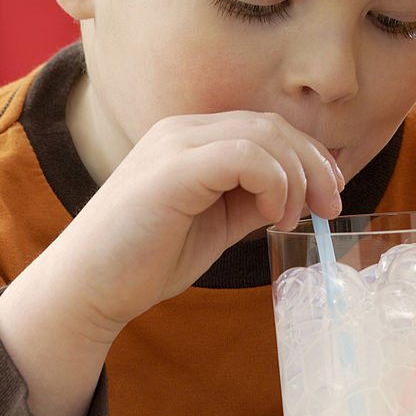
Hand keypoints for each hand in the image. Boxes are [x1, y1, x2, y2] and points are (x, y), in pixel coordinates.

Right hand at [0, 111, 342, 415]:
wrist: (86, 290)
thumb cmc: (146, 259)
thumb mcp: (217, 223)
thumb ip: (253, 200)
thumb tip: (300, 193)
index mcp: (191, 139)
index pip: (267, 127)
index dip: (308, 156)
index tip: (329, 195)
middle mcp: (183, 130)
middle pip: (272, 126)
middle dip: (314, 166)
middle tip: (329, 208)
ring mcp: (176, 144)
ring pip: (264, 136)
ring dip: (295, 179)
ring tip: (290, 220)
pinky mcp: (173, 168)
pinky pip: (245, 155)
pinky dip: (273, 184)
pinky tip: (271, 218)